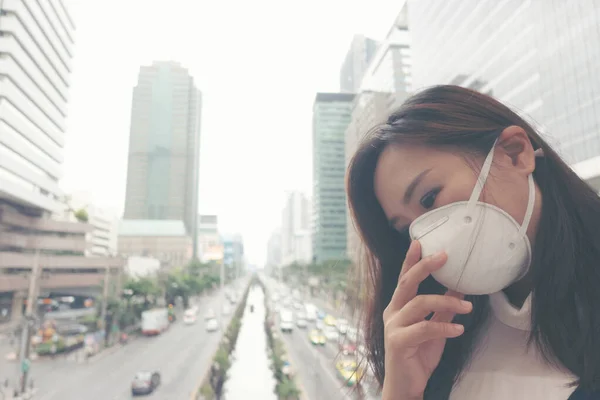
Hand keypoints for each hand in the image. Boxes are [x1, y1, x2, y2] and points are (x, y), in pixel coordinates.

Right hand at [381, 241, 471, 399]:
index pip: (404, 278)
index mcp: (398, 307)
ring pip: (419, 304)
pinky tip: (458, 329)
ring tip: (467, 307)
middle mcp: (392, 312)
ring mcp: (393, 326)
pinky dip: (444, 327)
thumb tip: (459, 288)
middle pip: (407, 283)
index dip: (411, 260)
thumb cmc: (417, 357)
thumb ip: (443, 310)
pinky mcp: (398, 342)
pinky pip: (424, 328)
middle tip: (444, 256)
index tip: (419, 242)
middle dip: (425, 266)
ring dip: (447, 302)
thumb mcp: (434, 329)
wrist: (406, 386)